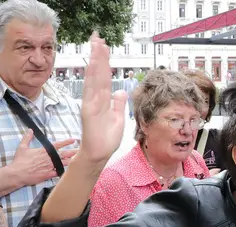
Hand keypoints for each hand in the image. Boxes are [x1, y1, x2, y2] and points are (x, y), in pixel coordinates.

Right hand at [11, 129, 76, 185]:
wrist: (17, 174)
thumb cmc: (19, 161)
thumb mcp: (22, 147)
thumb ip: (27, 138)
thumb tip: (30, 130)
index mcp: (44, 151)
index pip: (57, 145)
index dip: (66, 142)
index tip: (74, 140)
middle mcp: (49, 158)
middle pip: (64, 154)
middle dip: (74, 152)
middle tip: (82, 150)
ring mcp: (50, 167)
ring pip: (64, 163)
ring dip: (72, 161)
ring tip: (80, 160)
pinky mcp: (48, 175)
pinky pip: (59, 173)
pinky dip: (64, 172)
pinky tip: (71, 171)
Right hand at [78, 32, 126, 164]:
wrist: (98, 155)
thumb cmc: (106, 139)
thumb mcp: (118, 118)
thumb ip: (119, 104)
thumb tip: (121, 91)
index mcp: (103, 100)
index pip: (104, 77)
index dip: (105, 62)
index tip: (105, 47)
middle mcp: (96, 99)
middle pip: (98, 72)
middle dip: (98, 54)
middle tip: (98, 36)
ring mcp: (91, 103)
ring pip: (94, 77)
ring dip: (96, 60)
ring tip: (96, 44)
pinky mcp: (89, 110)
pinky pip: (91, 91)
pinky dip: (92, 77)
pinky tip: (92, 64)